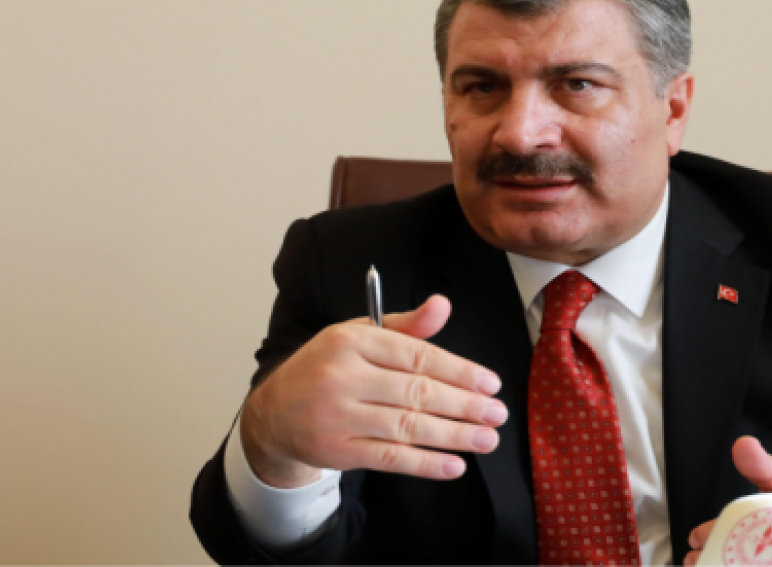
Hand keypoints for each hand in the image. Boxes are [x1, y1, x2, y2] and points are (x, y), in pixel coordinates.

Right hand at [239, 295, 507, 487]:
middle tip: (497, 413)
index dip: (459, 371)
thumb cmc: (327, 367)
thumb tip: (443, 306)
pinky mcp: (336, 451)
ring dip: (454, 436)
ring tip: (487, 438)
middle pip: (416, 392)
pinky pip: (389, 459)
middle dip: (464, 405)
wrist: (274, 412)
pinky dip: (425, 464)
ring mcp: (337, 416)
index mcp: (352, 340)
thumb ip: (406, 326)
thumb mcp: (359, 335)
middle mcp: (343, 376)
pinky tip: (455, 466)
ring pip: (407, 427)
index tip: (490, 383)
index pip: (417, 356)